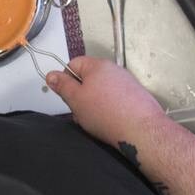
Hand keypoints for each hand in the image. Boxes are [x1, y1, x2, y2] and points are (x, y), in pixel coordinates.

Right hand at [46, 55, 165, 142]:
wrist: (142, 131)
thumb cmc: (108, 114)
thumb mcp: (76, 100)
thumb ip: (62, 85)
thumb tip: (52, 75)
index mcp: (98, 65)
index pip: (73, 64)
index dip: (66, 80)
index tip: (66, 96)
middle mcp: (114, 70)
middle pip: (88, 79)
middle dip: (81, 95)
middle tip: (80, 112)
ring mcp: (127, 83)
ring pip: (101, 92)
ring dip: (94, 105)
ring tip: (96, 121)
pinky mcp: (136, 97)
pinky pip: (115, 101)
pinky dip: (109, 110)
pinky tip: (110, 123)